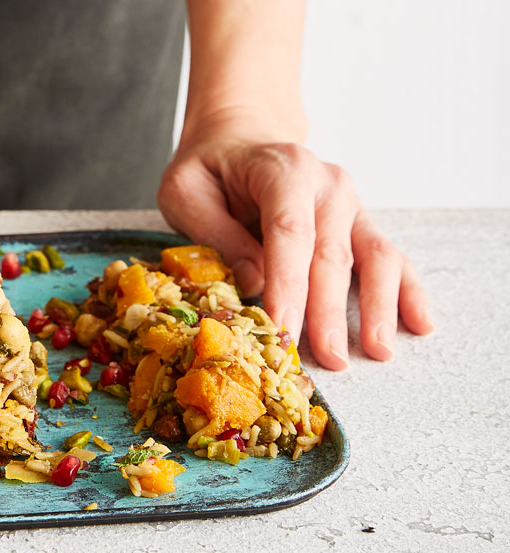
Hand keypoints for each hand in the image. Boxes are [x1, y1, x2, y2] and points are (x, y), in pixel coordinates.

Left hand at [157, 114, 432, 369]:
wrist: (240, 140)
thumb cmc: (208, 171)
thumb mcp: (186, 193)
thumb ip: (216, 234)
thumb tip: (254, 283)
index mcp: (283, 170)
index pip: (289, 233)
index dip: (288, 285)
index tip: (283, 330)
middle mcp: (326, 185)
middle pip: (332, 254)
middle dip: (329, 311)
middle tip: (329, 360)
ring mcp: (350, 204)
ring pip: (373, 257)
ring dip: (377, 306)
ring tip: (378, 352)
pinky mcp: (359, 223)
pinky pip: (389, 257)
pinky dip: (407, 290)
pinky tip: (419, 323)